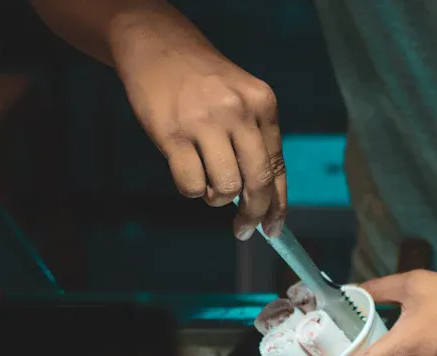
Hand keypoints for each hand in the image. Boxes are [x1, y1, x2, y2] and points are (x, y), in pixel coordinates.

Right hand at [111, 16, 286, 238]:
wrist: (158, 46)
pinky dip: (192, 190)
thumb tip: (263, 198)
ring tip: (208, 182)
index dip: (278, 205)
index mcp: (263, 104)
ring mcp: (205, 122)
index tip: (274, 229)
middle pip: (257, 182)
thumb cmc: (203, 81)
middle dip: (253, 213)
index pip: (278, 166)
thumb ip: (255, 140)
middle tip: (243, 228)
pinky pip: (191, 184)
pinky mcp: (172, 134)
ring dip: (217, 198)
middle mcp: (239, 112)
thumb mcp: (242, 99)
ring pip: (226, 188)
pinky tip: (187, 172)